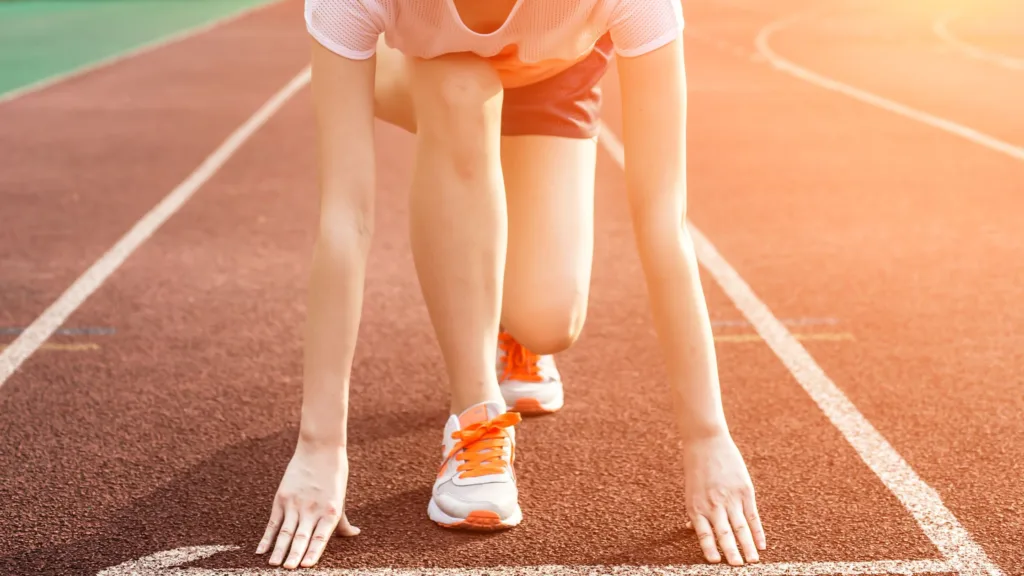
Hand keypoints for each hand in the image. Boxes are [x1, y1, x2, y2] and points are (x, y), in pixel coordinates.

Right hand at [256, 440, 359, 568]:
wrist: (320, 448)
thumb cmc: (334, 475)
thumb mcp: (341, 498)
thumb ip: (343, 521)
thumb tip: (355, 534)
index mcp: (330, 511)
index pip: (320, 537)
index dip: (314, 552)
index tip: (307, 565)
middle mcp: (312, 509)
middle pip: (301, 536)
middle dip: (294, 555)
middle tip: (287, 569)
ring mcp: (295, 503)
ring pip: (285, 531)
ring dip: (278, 549)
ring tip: (274, 564)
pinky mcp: (282, 497)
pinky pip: (273, 522)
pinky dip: (266, 537)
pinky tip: (261, 550)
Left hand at [683, 433, 764, 564]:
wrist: (706, 441)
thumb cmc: (696, 467)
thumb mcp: (690, 490)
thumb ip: (694, 510)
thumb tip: (689, 527)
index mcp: (696, 506)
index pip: (703, 534)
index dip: (709, 548)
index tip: (715, 562)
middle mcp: (712, 505)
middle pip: (724, 534)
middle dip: (731, 552)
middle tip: (738, 566)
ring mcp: (730, 498)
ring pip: (740, 527)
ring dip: (747, 546)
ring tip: (753, 560)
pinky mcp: (744, 490)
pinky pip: (752, 515)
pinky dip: (757, 531)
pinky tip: (761, 544)